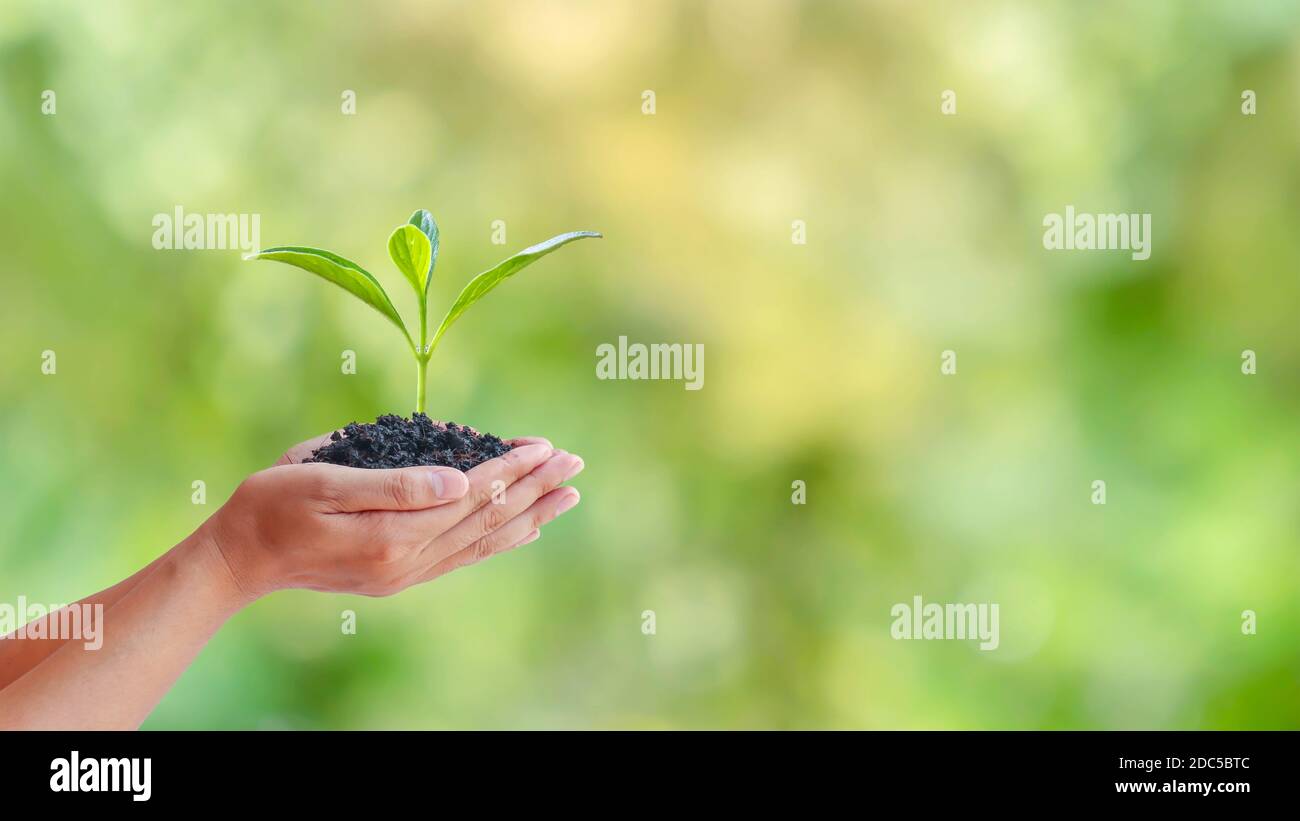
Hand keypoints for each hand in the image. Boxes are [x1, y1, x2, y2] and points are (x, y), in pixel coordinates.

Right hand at [202, 434, 582, 600]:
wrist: (240, 557)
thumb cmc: (272, 504)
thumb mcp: (324, 480)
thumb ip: (395, 484)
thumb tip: (460, 479)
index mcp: (394, 533)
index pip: (472, 494)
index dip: (512, 467)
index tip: (547, 445)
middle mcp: (409, 560)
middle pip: (488, 519)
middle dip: (535, 487)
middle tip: (576, 463)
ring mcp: (406, 573)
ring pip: (484, 541)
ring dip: (529, 515)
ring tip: (568, 496)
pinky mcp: (400, 575)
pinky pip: (465, 557)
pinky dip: (500, 539)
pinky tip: (523, 528)